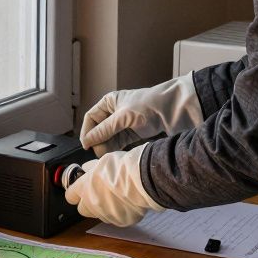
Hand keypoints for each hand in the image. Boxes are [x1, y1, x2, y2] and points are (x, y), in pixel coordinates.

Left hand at [64, 144, 164, 226]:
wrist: (143, 179)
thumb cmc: (124, 168)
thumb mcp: (103, 161)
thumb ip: (91, 169)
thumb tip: (86, 169)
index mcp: (84, 188)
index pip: (70, 195)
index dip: (75, 192)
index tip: (79, 190)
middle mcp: (92, 204)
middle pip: (82, 209)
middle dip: (88, 203)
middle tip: (98, 193)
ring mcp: (106, 214)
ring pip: (100, 214)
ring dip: (104, 207)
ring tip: (117, 196)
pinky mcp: (120, 221)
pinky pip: (116, 217)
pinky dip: (119, 212)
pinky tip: (127, 201)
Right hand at [79, 74, 202, 154]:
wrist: (172, 108)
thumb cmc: (147, 105)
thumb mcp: (122, 117)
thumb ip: (104, 130)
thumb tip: (87, 141)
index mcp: (109, 102)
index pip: (91, 118)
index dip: (87, 131)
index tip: (86, 145)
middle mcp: (114, 112)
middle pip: (99, 129)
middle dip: (97, 141)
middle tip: (98, 153)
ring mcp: (124, 123)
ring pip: (108, 138)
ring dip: (106, 146)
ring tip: (107, 155)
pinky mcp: (133, 132)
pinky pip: (119, 142)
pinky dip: (116, 148)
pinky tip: (114, 155)